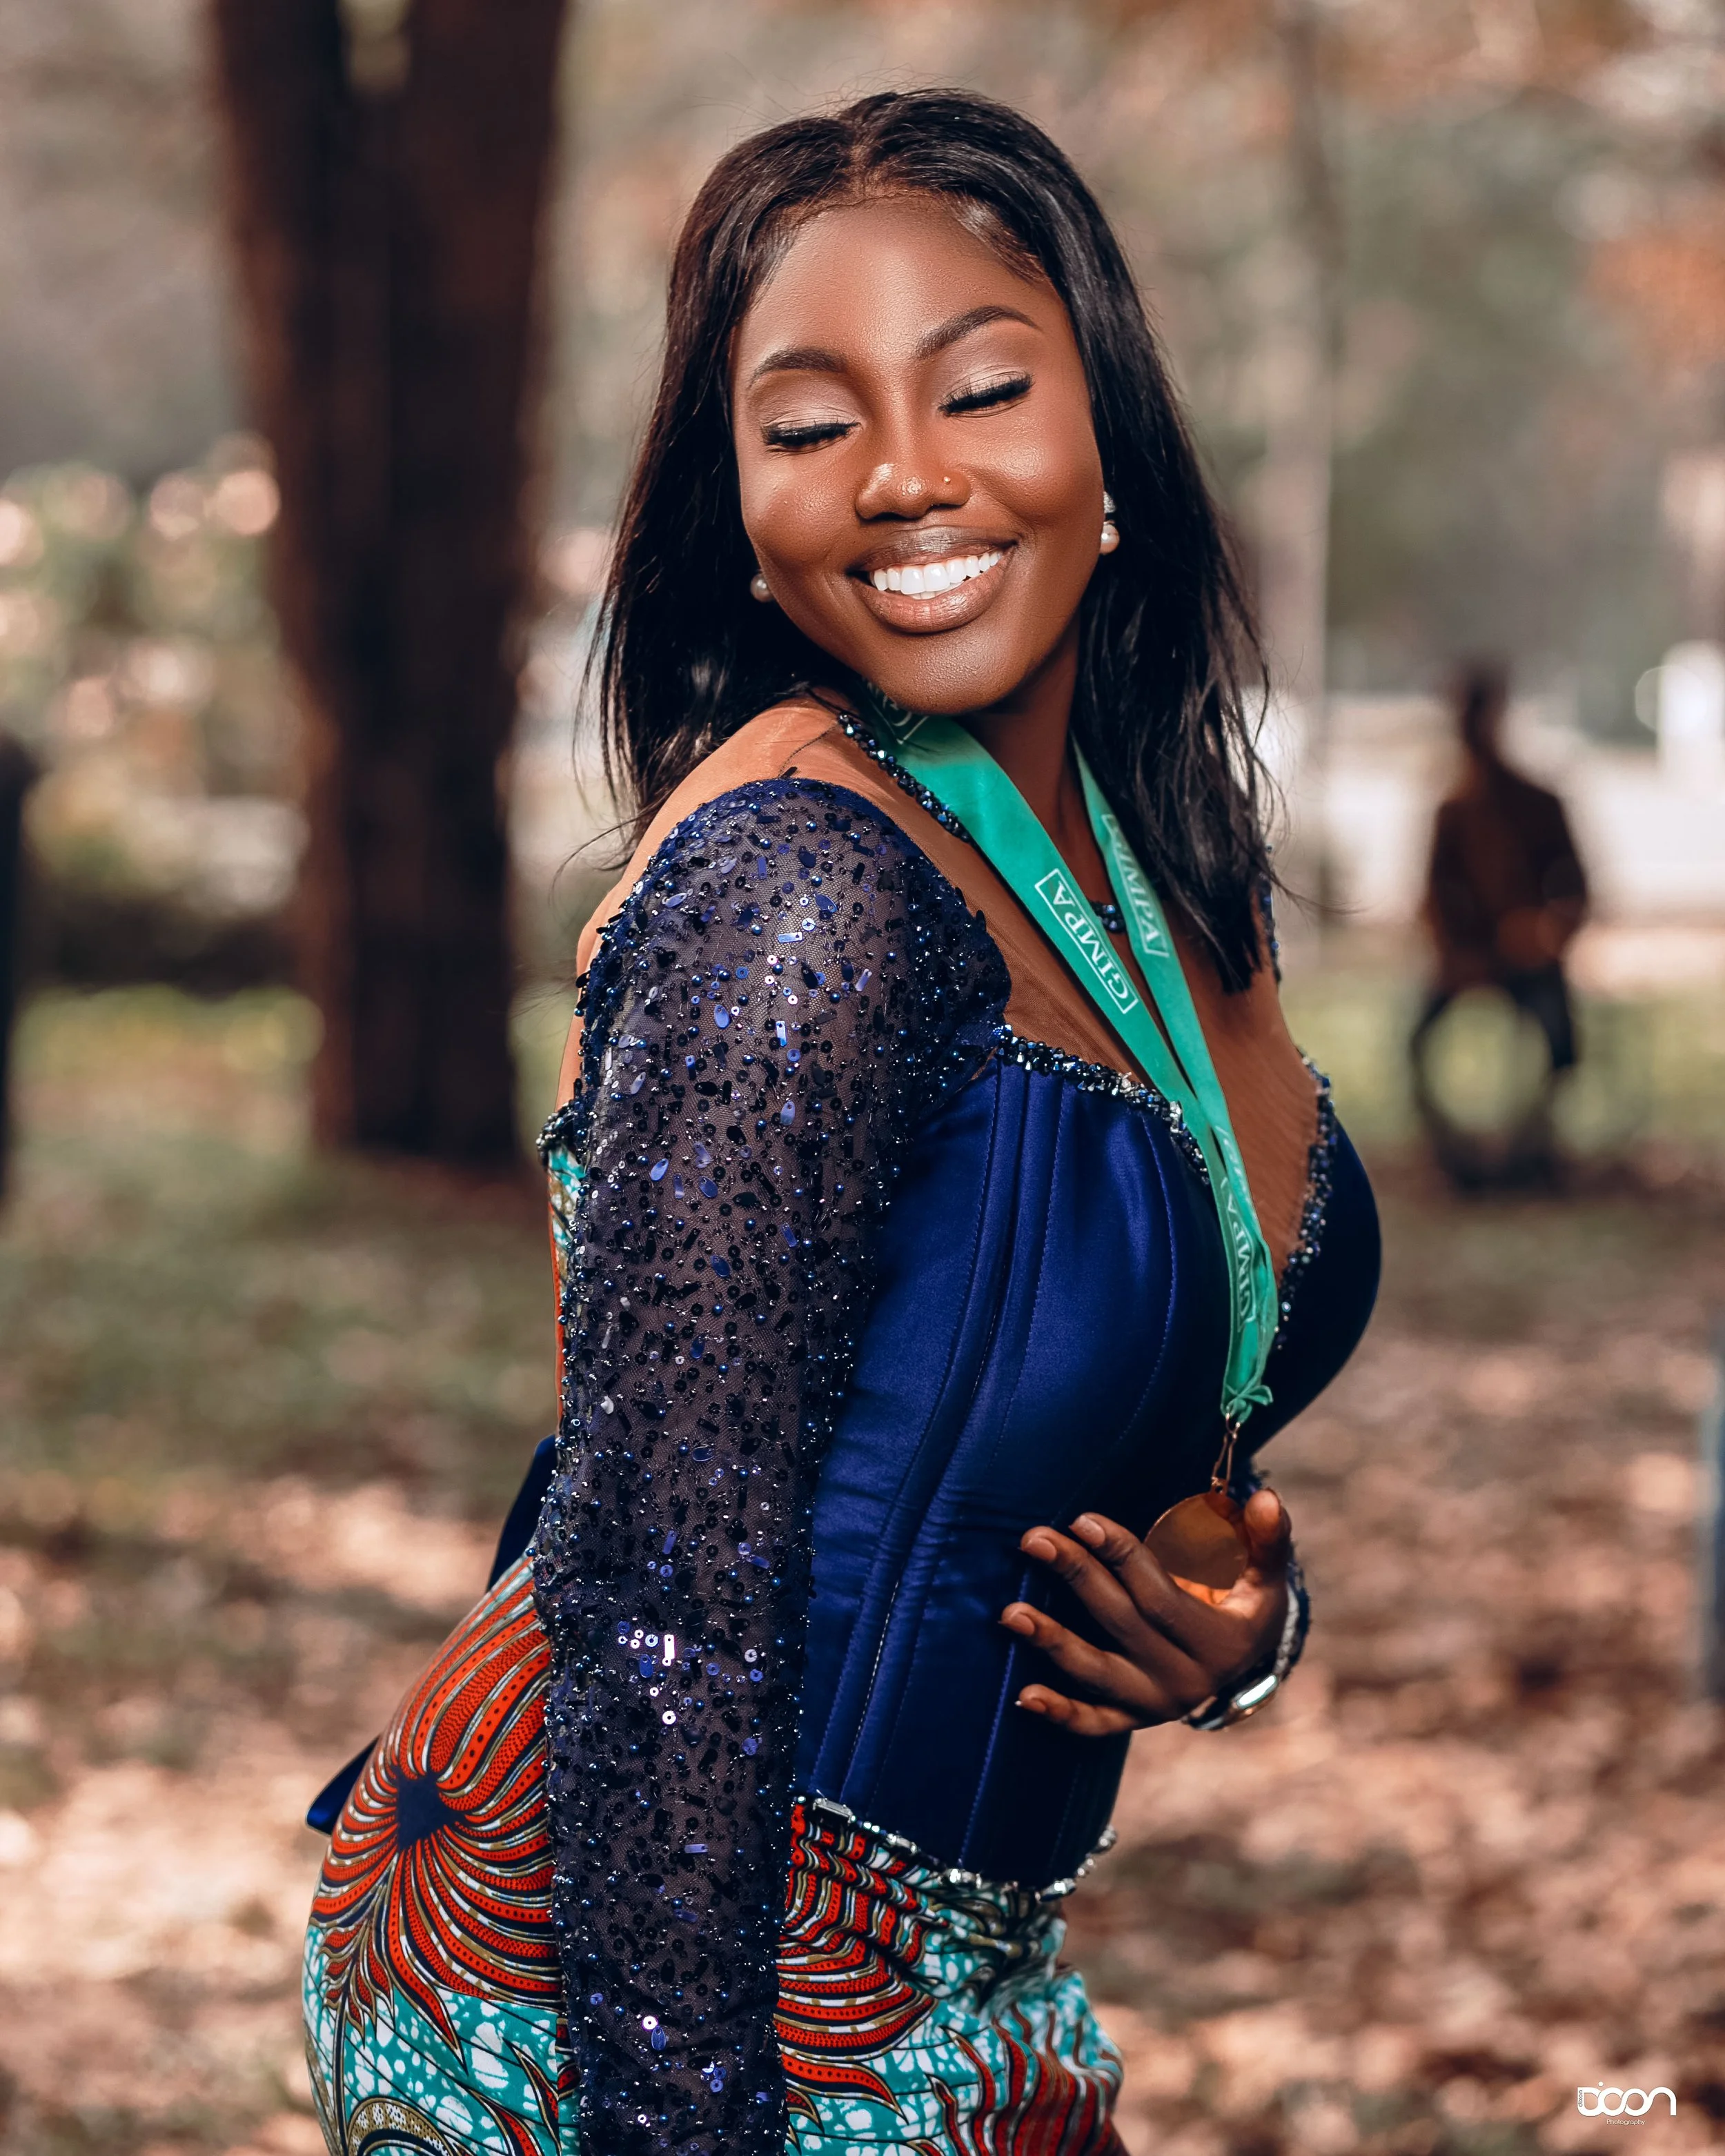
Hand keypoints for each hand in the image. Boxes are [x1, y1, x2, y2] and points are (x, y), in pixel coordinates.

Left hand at [999, 1491, 1291, 1736]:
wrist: (1242, 1668)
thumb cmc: (1246, 1607)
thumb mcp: (1266, 1578)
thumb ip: (1268, 1539)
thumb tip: (1267, 1498)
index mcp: (1218, 1643)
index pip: (1160, 1597)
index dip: (1123, 1557)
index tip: (1083, 1521)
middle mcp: (1186, 1680)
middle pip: (1121, 1623)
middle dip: (1077, 1576)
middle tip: (1034, 1539)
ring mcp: (1157, 1705)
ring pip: (1098, 1673)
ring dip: (1053, 1642)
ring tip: (1011, 1614)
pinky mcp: (1134, 1720)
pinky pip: (1094, 1723)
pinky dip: (1061, 1713)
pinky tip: (1022, 1696)